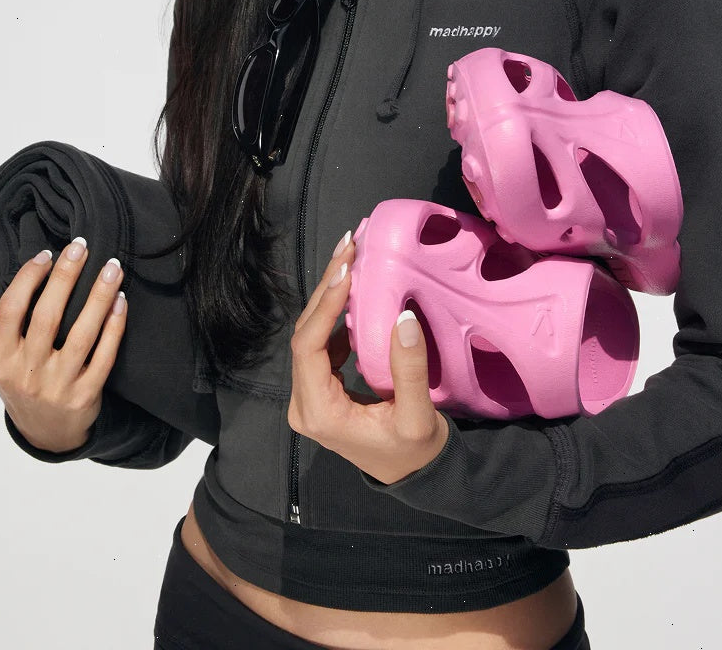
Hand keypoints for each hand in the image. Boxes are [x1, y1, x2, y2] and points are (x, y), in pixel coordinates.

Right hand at [0, 238, 127, 453]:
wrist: (43, 431)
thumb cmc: (14, 376)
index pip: (10, 310)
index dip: (28, 278)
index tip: (48, 253)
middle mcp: (26, 372)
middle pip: (47, 317)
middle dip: (66, 277)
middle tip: (82, 246)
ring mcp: (57, 386)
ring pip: (81, 334)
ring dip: (99, 297)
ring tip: (112, 267)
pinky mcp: (85, 395)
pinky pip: (104, 357)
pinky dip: (115, 327)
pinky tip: (121, 301)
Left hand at [288, 234, 449, 485]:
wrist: (415, 475)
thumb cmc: (415, 451)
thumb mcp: (418, 417)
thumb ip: (408, 371)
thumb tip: (402, 317)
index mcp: (319, 413)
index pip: (308, 348)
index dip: (324, 306)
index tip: (347, 271)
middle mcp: (304, 403)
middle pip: (304, 334)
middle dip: (326, 287)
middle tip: (349, 246)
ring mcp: (310, 395)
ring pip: (311, 333)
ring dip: (329, 294)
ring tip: (351, 255)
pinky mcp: (321, 386)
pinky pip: (322, 341)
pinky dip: (335, 311)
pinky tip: (353, 285)